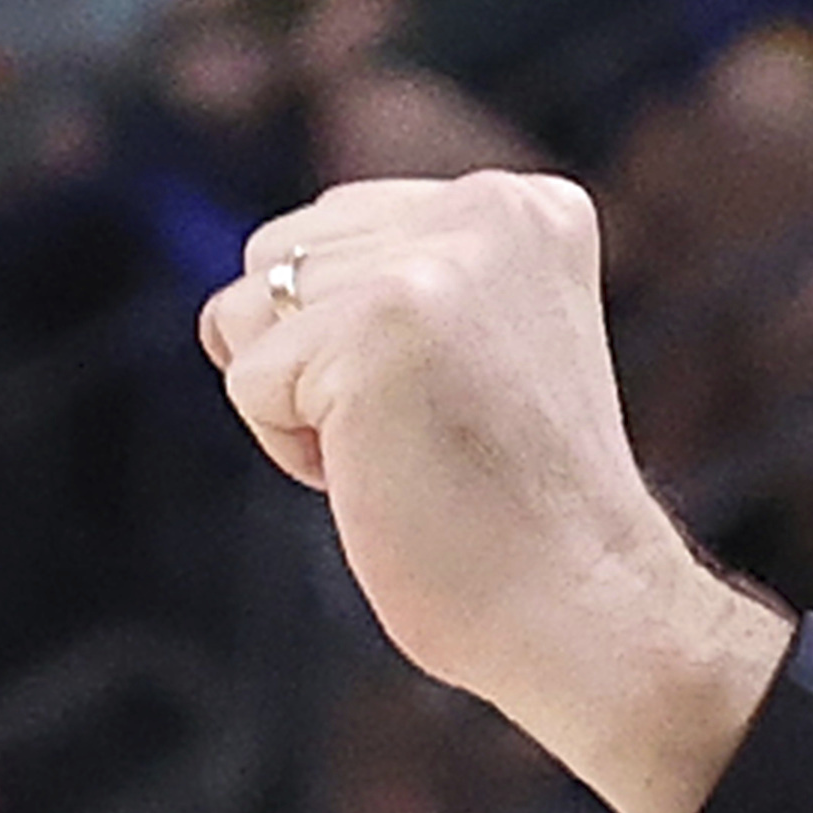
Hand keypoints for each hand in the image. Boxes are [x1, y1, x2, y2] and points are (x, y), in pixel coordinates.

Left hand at [201, 171, 791, 812]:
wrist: (587, 607)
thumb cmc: (514, 510)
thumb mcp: (476, 345)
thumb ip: (396, 280)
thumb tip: (225, 309)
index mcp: (526, 205)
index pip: (335, 228)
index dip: (358, 340)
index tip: (464, 404)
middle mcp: (487, 208)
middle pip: (278, 256)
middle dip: (316, 360)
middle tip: (433, 434)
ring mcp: (435, 262)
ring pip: (249, 315)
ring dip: (303, 406)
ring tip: (412, 452)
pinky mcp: (379, 325)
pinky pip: (248, 381)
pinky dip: (293, 452)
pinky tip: (392, 476)